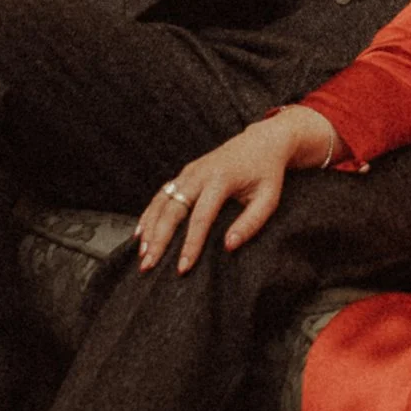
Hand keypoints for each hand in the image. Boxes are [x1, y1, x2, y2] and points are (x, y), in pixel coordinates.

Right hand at [135, 106, 338, 272]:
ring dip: (149, 228)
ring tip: (142, 254)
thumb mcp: (269, 199)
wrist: (262, 141)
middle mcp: (199, 174)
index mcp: (221, 179)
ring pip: (161, 201)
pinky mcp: (184, 173)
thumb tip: (228, 247)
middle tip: (148, 265)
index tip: (182, 268)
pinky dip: (149, 214)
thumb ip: (251, 223)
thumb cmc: (267, 173)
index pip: (201, 218)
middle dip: (158, 239)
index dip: (190, 245)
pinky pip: (161, 195)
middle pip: (172, 210)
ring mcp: (189, 172)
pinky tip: (141, 233)